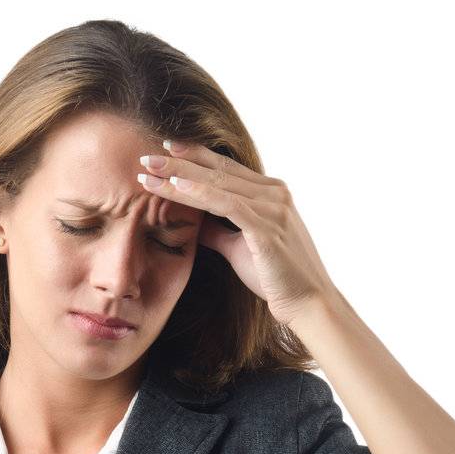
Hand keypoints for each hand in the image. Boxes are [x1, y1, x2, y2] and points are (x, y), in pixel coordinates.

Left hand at [137, 141, 338, 328]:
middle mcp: (273, 194)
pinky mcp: (266, 227)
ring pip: (218, 183)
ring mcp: (272, 207)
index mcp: (270, 194)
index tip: (165, 150)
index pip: (225, 170)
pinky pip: (227, 204)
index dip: (194, 157)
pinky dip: (199, 193)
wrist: (308, 303)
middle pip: (218, 170)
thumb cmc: (277, 280)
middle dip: (179, 160)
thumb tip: (196, 224)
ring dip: (180, 175)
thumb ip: (219, 232)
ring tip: (149, 169)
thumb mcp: (240, 249)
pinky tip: (175, 187)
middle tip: (146, 154)